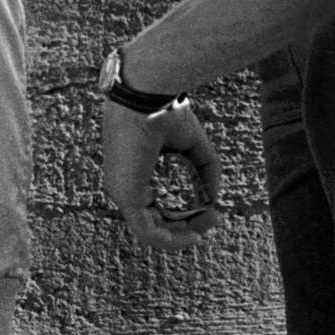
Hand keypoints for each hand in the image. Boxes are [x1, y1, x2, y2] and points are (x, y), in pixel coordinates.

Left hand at [101, 95, 222, 249]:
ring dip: (183, 236)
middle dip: (188, 228)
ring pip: (152, 233)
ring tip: (207, 224)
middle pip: (156, 224)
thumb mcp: (192, 147)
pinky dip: (172, 239)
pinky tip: (194, 234)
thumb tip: (213, 201)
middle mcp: (123, 185)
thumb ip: (205, 173)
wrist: (147, 95)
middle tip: (213, 218)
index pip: (156, 208)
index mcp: (133, 174)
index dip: (185, 217)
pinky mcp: (125, 195)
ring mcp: (121, 192)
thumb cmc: (164, 112)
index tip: (212, 211)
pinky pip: (147, 232)